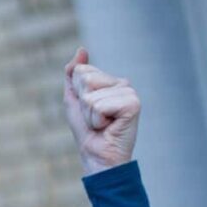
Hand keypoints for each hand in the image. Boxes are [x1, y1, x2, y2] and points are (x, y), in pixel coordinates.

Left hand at [63, 47, 140, 175]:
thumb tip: (81, 50)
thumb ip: (73, 74)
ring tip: (102, 124)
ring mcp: (130, 93)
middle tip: (94, 118)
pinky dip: (97, 120)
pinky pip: (99, 106)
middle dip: (82, 103)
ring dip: (89, 115)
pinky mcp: (133, 105)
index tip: (88, 109)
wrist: (97, 156)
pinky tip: (109, 126)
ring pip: (91, 95)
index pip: (81, 71)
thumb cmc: (87, 131)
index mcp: (111, 81)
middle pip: (85, 79)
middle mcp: (123, 84)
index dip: (77, 93)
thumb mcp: (74, 100)